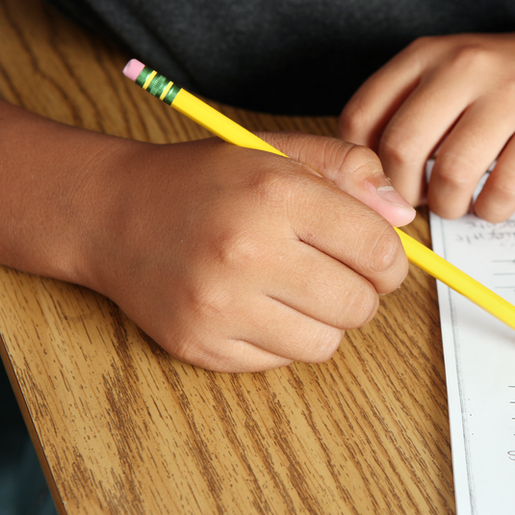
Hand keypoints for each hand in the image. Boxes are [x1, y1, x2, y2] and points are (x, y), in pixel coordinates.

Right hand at [82, 133, 413, 372]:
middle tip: (336, 274)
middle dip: (360, 293)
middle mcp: (247, 252)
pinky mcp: (200, 346)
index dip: (389, 260)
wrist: (112, 213)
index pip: (378, 250)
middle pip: (358, 305)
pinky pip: (280, 362)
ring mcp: (220, 306)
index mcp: (276, 195)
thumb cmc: (204, 182)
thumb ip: (349, 171)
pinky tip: (258, 306)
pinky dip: (282, 340)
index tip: (376, 257)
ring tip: (296, 290)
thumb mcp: (277, 152)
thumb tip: (402, 216)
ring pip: (325, 343)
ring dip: (324, 321)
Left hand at [339, 25, 514, 221]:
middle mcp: (464, 67)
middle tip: (418, 203)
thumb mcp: (448, 75)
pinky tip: (494, 204)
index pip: (362, 118)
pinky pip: (502, 189)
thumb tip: (367, 177)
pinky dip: (491, 211)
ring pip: (451, 174)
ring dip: (449, 206)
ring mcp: (511, 95)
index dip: (363, 166)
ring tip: (458, 204)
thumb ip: (406, 112)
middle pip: (401, 149)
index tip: (380, 184)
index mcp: (427, 55)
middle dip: (403, 194)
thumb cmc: (508, 83)